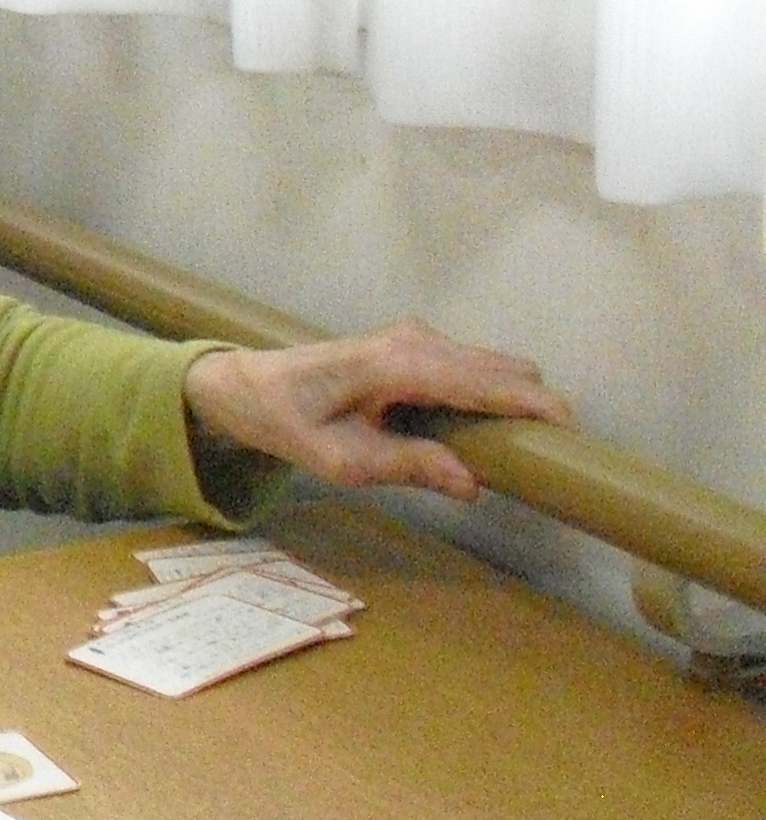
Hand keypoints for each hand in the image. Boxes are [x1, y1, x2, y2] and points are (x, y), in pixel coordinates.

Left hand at [182, 321, 569, 500]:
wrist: (247, 386)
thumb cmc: (288, 422)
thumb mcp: (341, 461)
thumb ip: (408, 467)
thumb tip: (471, 482)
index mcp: (396, 365)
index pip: (483, 382)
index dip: (533, 406)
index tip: (573, 431)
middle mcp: (414, 340)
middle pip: (504, 369)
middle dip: (532, 408)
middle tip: (545, 458)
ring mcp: (417, 337)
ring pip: (494, 366)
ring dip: (512, 402)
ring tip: (516, 450)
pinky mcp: (416, 345)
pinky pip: (473, 368)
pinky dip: (490, 395)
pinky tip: (482, 432)